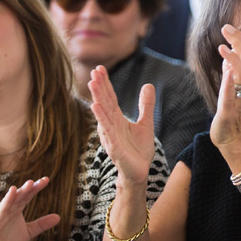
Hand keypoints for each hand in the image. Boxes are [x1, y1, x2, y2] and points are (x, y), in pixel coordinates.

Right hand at [0, 177, 59, 240]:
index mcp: (17, 209)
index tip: (46, 180)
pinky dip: (8, 199)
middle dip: (32, 187)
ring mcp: (3, 212)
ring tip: (31, 182)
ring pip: (13, 199)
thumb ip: (42, 224)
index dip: (36, 188)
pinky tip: (14, 190)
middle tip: (43, 180)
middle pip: (22, 195)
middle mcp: (9, 208)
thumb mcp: (29, 231)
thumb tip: (58, 217)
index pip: (28, 196)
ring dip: (21, 191)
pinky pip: (3, 207)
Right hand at [88, 65, 155, 184]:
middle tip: (94, 71)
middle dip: (99, 87)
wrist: (140, 172)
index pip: (110, 98)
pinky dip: (101, 119)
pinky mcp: (114, 147)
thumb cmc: (139, 150)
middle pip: (104, 103)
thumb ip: (146, 105)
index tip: (100, 68)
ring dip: (97, 98)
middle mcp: (111, 126)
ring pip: (103, 114)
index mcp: (117, 119)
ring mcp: (111, 136)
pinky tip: (96, 107)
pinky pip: (107, 131)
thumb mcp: (146, 123)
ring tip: (92, 84)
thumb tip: (148, 85)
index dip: (106, 84)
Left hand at [210, 24, 240, 149]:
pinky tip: (227, 73)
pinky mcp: (229, 112)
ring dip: (233, 61)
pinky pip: (231, 97)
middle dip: (237, 43)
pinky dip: (229, 85)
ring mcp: (237, 98)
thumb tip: (228, 54)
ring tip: (223, 48)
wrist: (231, 139)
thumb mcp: (228, 88)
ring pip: (240, 77)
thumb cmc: (230, 114)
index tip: (227, 26)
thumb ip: (229, 71)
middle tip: (226, 27)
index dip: (237, 39)